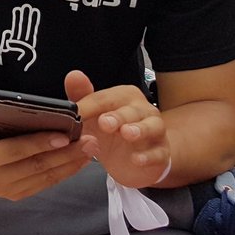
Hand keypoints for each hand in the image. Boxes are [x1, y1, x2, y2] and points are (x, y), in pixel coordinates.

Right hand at [0, 94, 89, 199]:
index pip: (15, 151)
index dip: (40, 143)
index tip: (64, 135)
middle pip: (35, 167)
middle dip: (65, 154)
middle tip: (89, 141)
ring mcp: (5, 191)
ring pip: (44, 178)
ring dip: (69, 164)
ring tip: (89, 149)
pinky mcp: (15, 194)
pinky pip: (44, 184)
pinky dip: (63, 172)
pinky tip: (78, 160)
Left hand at [66, 71, 168, 187]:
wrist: (130, 158)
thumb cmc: (110, 130)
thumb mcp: (91, 115)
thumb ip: (81, 95)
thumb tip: (74, 76)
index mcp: (123, 96)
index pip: (104, 98)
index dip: (88, 106)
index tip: (75, 115)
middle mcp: (142, 109)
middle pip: (130, 110)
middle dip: (117, 116)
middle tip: (104, 123)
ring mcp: (155, 130)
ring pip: (151, 126)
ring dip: (139, 130)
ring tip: (127, 134)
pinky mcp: (161, 152)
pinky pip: (158, 153)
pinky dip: (148, 156)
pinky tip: (137, 159)